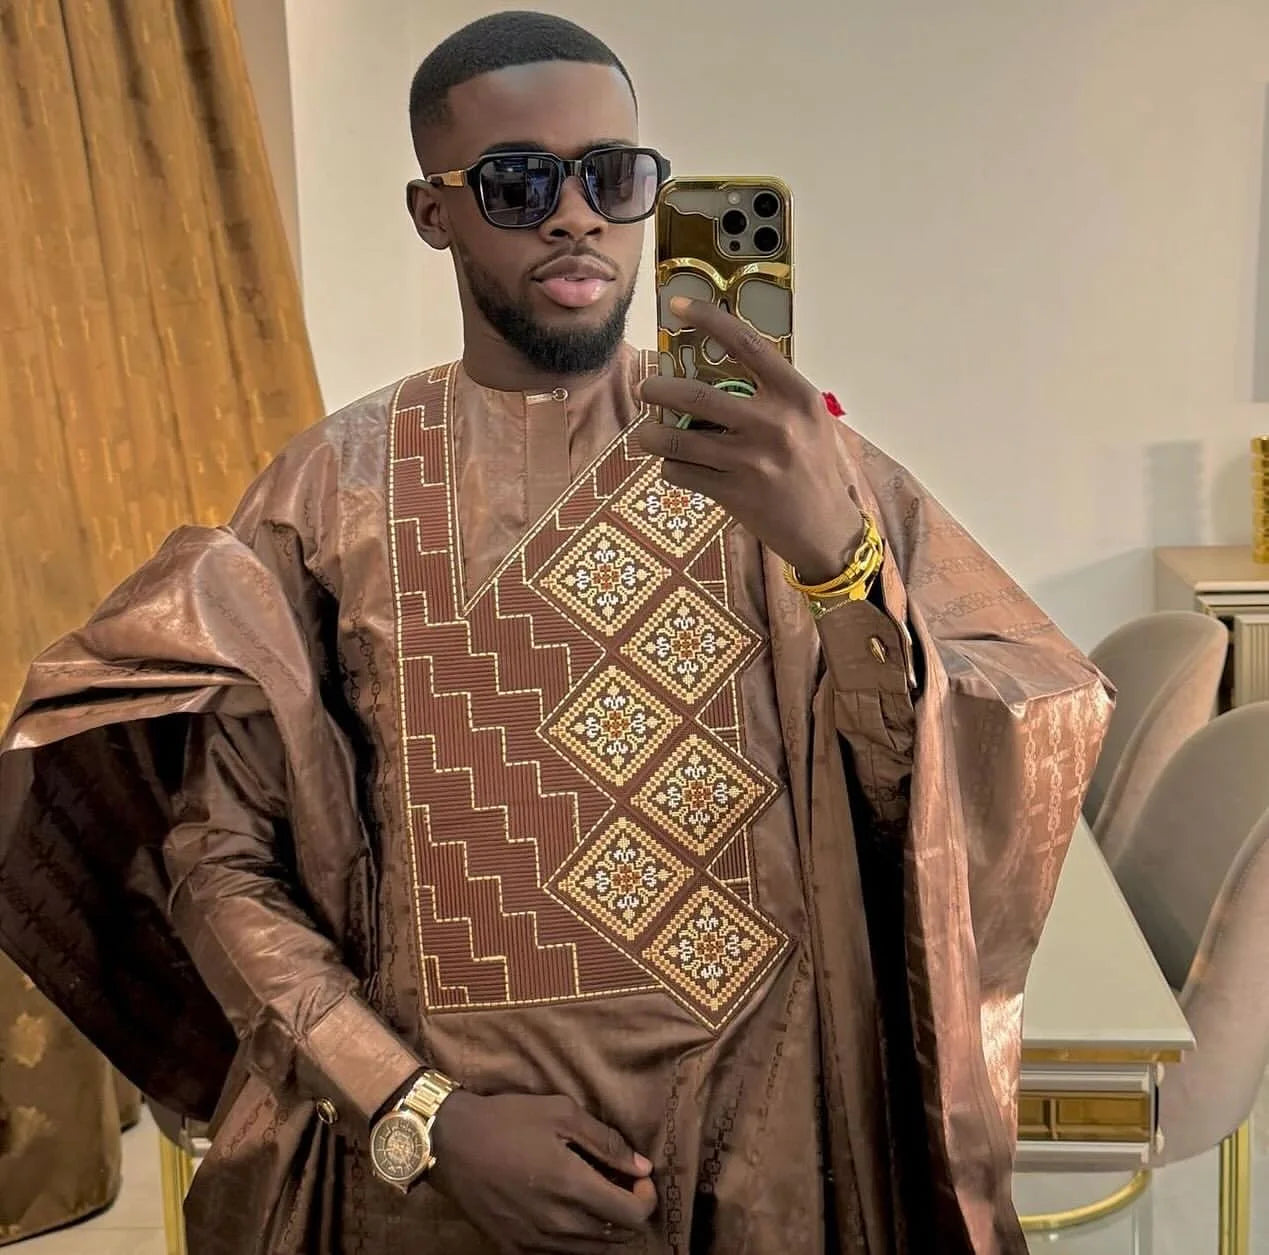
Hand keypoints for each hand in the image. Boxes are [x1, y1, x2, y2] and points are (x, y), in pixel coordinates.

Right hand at [427, 1090, 656, 1252]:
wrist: (451, 1143)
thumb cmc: (508, 1121)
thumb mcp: (562, 1113)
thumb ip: (607, 1142)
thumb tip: (641, 1166)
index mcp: (573, 1187)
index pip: (633, 1215)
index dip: (646, 1197)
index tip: (638, 1177)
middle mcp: (558, 1224)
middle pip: (616, 1236)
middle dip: (627, 1210)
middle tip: (617, 1182)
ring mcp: (535, 1242)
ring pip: (590, 1250)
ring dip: (603, 1227)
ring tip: (592, 1194)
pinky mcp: (515, 1249)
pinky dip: (574, 1238)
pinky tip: (565, 1210)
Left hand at [635, 297, 863, 583]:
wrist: (826, 529)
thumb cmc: (814, 468)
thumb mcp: (808, 420)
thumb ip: (772, 394)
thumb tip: (719, 366)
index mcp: (796, 396)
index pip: (746, 345)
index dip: (709, 320)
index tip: (679, 306)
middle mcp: (774, 424)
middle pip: (696, 395)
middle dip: (659, 390)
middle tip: (648, 389)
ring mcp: (752, 461)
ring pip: (678, 440)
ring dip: (652, 435)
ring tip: (648, 434)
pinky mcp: (734, 493)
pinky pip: (683, 473)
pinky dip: (671, 468)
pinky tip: (676, 467)